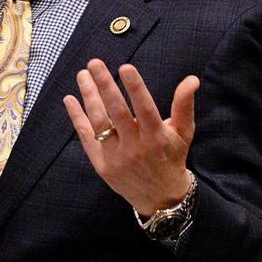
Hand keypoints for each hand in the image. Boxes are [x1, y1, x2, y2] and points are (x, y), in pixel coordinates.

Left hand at [63, 59, 198, 216]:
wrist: (160, 198)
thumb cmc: (172, 157)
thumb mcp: (184, 133)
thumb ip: (184, 105)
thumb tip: (191, 79)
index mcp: (157, 138)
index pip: (145, 109)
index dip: (136, 88)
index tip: (125, 67)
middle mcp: (135, 147)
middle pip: (117, 113)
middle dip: (105, 86)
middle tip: (95, 63)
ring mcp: (116, 157)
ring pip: (99, 122)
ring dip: (89, 97)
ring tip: (82, 75)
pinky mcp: (101, 164)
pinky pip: (87, 137)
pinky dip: (77, 118)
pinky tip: (70, 99)